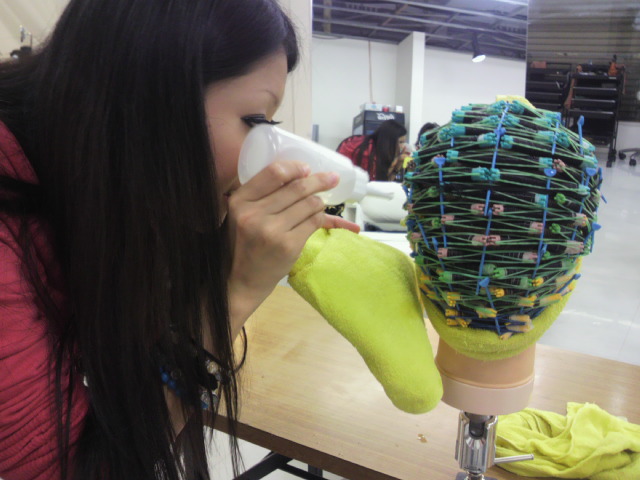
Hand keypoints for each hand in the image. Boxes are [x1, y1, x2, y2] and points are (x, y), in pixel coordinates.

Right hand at [225, 161, 357, 333]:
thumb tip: (298, 175)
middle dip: (319, 181)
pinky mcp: (288, 245)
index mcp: (240, 200)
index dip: (295, 168)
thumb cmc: (242, 244)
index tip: (307, 169)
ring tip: (321, 203)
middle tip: (332, 178)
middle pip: (297, 187)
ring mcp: (272, 230)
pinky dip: (321, 218)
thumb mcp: (241, 215)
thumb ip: (261, 196)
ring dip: (320, 202)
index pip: (274, 173)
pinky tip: (320, 219)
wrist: (239, 281)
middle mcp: (254, 213)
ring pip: (310, 204)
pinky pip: (314, 222)